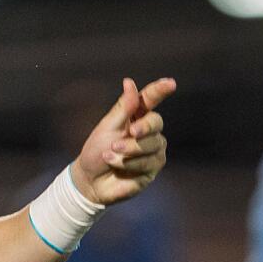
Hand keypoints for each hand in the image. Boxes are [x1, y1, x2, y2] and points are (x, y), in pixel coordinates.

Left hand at [70, 77, 174, 205]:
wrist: (91, 179)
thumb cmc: (96, 150)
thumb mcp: (107, 127)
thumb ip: (123, 107)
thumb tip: (130, 82)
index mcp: (135, 116)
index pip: (150, 100)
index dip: (160, 90)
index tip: (170, 83)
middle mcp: (148, 131)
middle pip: (156, 122)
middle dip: (144, 127)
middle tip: (131, 132)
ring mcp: (153, 150)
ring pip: (152, 144)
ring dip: (129, 149)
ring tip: (110, 153)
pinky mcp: (153, 167)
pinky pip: (149, 162)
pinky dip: (129, 163)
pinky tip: (116, 164)